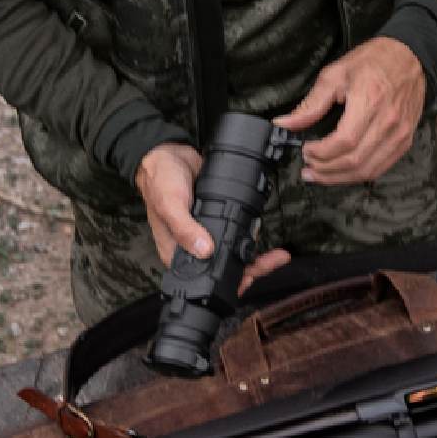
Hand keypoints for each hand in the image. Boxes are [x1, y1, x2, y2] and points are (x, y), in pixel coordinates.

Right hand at [135, 143, 290, 290]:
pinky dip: (250, 230)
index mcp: (178, 253)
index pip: (205, 278)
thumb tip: (206, 250)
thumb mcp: (170, 206)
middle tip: (274, 261)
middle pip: (226, 266)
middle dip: (253, 268)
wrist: (168, 154)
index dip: (230, 282)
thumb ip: (185, 229)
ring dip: (255, 253)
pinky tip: (260, 228)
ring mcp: (207, 232)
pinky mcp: (217, 214)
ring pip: (233, 249)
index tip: (250, 278)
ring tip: (276, 254)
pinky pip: (236, 228)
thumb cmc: (160, 182)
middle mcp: (193, 246)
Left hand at [273, 37, 425, 184]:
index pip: (344, 141)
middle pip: (355, 161)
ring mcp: (400, 133)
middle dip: (326, 170)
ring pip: (368, 170)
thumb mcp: (335, 74)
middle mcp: (388, 121)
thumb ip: (311, 104)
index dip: (321, 153)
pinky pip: (382, 167)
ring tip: (320, 175)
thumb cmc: (373, 61)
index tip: (306, 149)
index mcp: (369, 101)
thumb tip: (284, 123)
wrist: (408, 57)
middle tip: (308, 167)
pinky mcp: (405, 140)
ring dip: (341, 178)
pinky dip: (359, 174)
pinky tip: (343, 172)